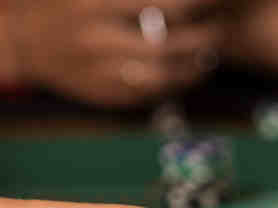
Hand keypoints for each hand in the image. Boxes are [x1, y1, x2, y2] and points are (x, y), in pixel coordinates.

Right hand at [6, 0, 226, 106]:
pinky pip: (151, 94)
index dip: (196, 5)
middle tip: (219, 28)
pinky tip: (190, 72)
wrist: (26, 42)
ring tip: (211, 53)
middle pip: (166, 45)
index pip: (162, 6)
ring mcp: (100, 71)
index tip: (216, 1)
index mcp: (96, 5)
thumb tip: (178, 0)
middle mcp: (98, 40)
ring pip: (163, 76)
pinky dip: (177, 84)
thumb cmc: (68, 7)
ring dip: (194, 67)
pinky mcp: (105, 95)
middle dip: (202, 37)